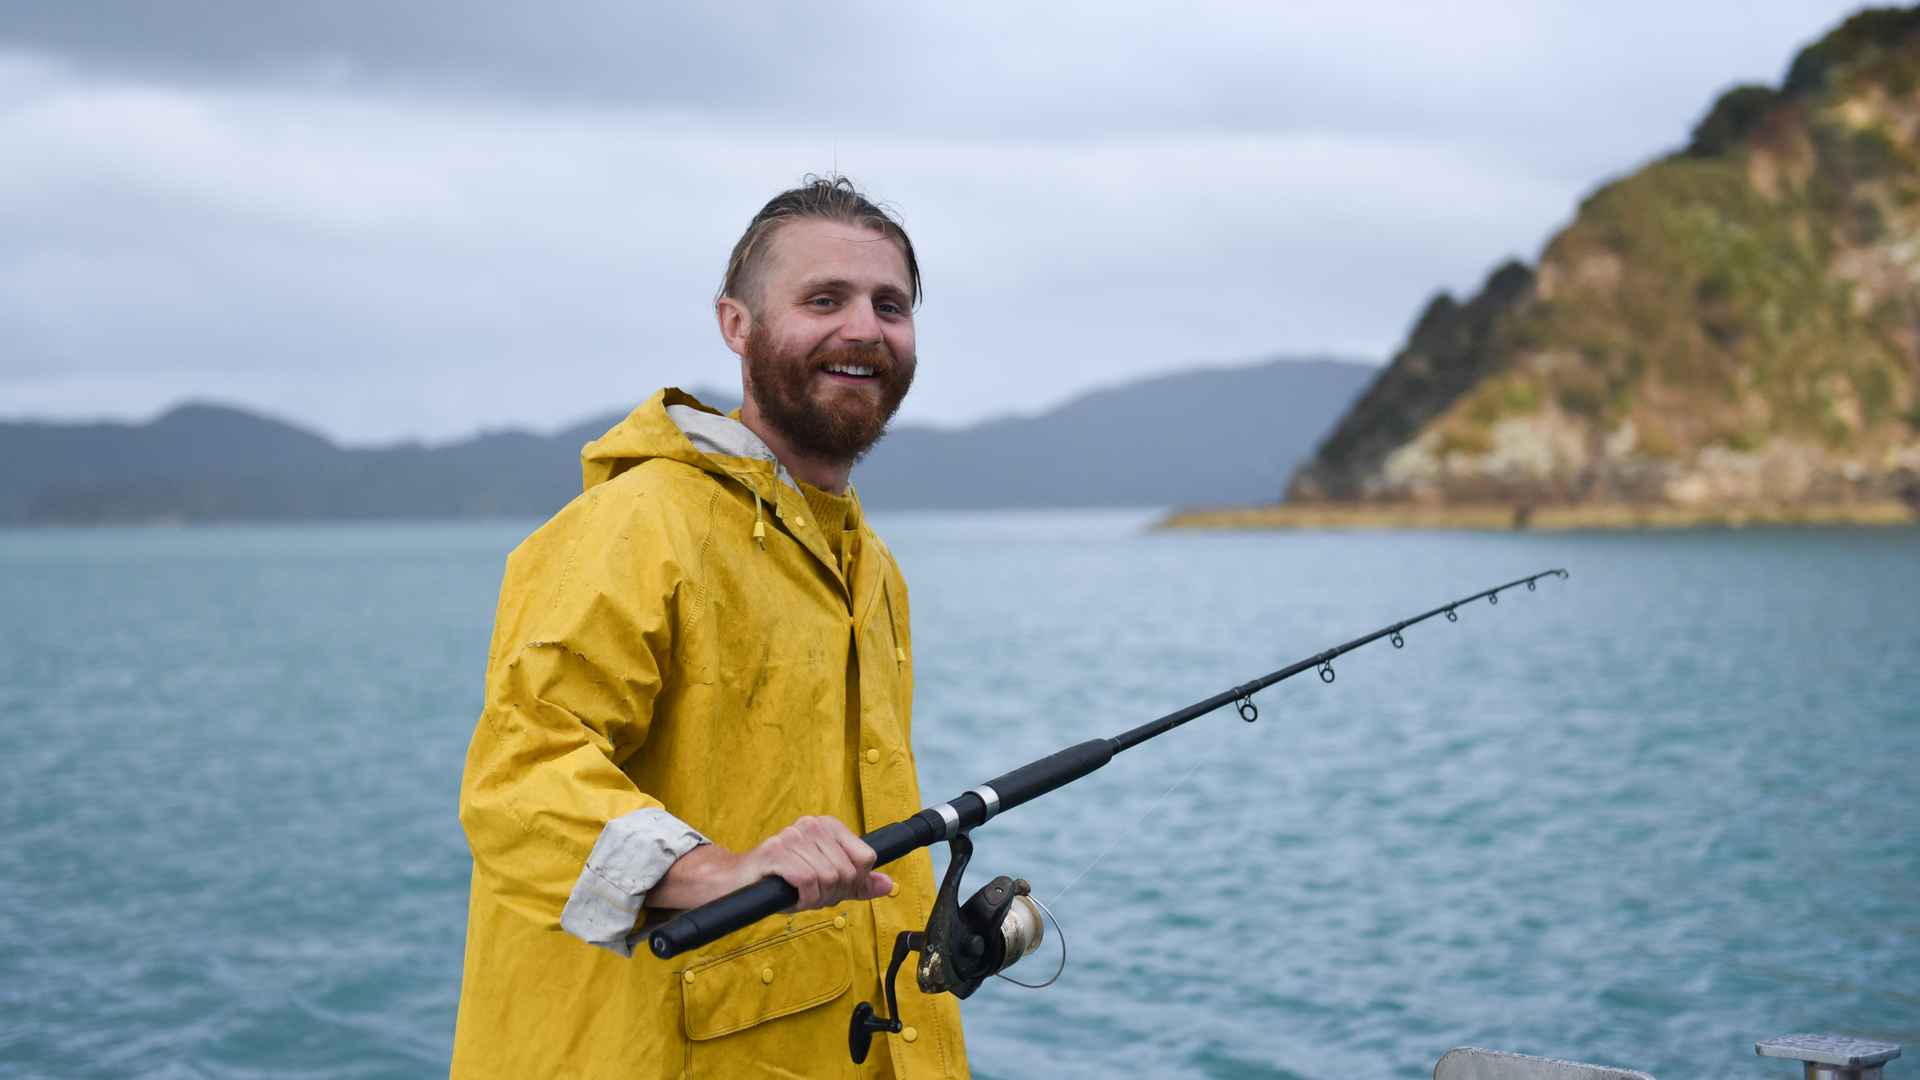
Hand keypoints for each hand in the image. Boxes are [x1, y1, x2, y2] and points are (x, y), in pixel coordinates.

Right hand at [647, 815, 892, 911]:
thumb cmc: (782, 882)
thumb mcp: (825, 882)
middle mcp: (811, 825)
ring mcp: (792, 836)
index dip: (853, 882)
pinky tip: (791, 896)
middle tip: (811, 895)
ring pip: (828, 878)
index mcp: (828, 827)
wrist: (736, 884)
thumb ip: (857, 883)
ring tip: (798, 895)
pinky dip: (802, 898)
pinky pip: (807, 881)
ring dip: (814, 898)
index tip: (833, 888)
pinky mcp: (776, 852)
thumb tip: (888, 885)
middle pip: (847, 871)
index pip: (865, 858)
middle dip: (832, 893)